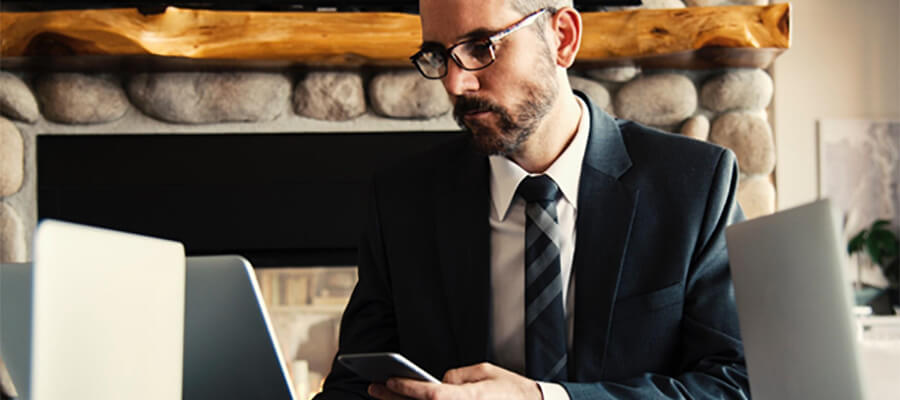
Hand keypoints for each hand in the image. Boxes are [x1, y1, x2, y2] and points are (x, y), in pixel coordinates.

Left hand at [367, 362, 542, 399]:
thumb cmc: (510, 390)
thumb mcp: (485, 372)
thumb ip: (458, 376)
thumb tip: (440, 382)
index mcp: (467, 399)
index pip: (431, 394)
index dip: (408, 387)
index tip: (389, 380)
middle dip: (394, 399)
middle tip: (374, 388)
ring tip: (383, 396)